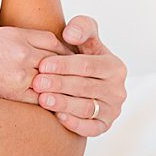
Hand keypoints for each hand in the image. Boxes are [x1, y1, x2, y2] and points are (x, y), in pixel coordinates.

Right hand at [0, 24, 71, 102]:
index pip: (54, 43)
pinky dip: (51, 100)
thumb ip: (28, 38)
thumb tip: (54, 47)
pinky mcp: (15, 96)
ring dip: (63, 86)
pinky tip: (55, 102)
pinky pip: (42, 99)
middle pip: (57, 61)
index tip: (72, 58)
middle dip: (69, 69)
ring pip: (53, 81)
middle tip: (79, 76)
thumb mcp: (1, 35)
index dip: (65, 52)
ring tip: (73, 91)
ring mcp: (20, 77)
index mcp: (19, 36)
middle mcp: (22, 55)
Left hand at [34, 15, 126, 135]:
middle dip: (59, 84)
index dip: (65, 65)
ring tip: (42, 99)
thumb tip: (70, 34)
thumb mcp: (85, 37)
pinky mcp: (105, 125)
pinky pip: (91, 128)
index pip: (88, 66)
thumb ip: (81, 27)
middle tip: (37, 83)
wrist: (82, 79)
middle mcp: (118, 90)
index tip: (43, 65)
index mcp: (115, 67)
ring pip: (86, 108)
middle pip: (85, 87)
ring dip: (63, 104)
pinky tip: (57, 117)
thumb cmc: (81, 54)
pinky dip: (75, 124)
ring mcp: (113, 110)